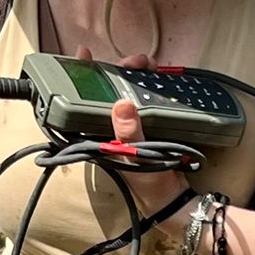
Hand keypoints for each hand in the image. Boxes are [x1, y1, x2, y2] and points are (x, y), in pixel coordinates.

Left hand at [80, 46, 191, 229]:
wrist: (172, 200)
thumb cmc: (150, 185)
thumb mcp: (138, 158)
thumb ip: (129, 133)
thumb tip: (121, 104)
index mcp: (101, 133)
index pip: (84, 99)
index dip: (81, 76)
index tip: (83, 54)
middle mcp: (111, 128)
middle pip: (108, 90)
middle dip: (119, 70)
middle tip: (136, 61)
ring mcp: (129, 127)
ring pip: (127, 92)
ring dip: (136, 76)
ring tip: (149, 66)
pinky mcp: (146, 128)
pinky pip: (144, 101)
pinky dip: (149, 87)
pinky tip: (156, 79)